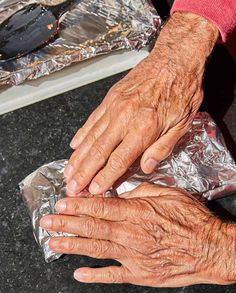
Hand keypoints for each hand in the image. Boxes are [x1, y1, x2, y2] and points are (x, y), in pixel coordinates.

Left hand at [40, 184, 235, 286]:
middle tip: (46, 222)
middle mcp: (130, 235)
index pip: (100, 207)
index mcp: (137, 213)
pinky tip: (78, 274)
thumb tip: (121, 190)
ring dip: (72, 246)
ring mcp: (133, 257)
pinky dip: (95, 276)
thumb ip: (141, 191)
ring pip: (96, 250)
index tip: (60, 203)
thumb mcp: (169, 193)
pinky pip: (113, 276)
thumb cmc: (192, 220)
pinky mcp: (140, 274)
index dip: (77, 205)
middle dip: (66, 224)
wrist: (210, 248)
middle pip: (92, 228)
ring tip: (53, 242)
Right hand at [64, 12, 217, 195]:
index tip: (93, 190)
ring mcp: (114, 107)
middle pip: (99, 151)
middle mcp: (124, 118)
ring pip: (91, 137)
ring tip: (68, 172)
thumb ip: (162, 148)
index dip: (104, 177)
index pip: (119, 160)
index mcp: (144, 128)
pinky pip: (92, 120)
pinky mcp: (110, 98)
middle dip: (84, 172)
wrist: (175, 59)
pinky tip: (74, 146)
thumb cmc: (182, 90)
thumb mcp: (182, 125)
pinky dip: (81, 134)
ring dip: (78, 157)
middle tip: (72, 187)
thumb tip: (146, 167)